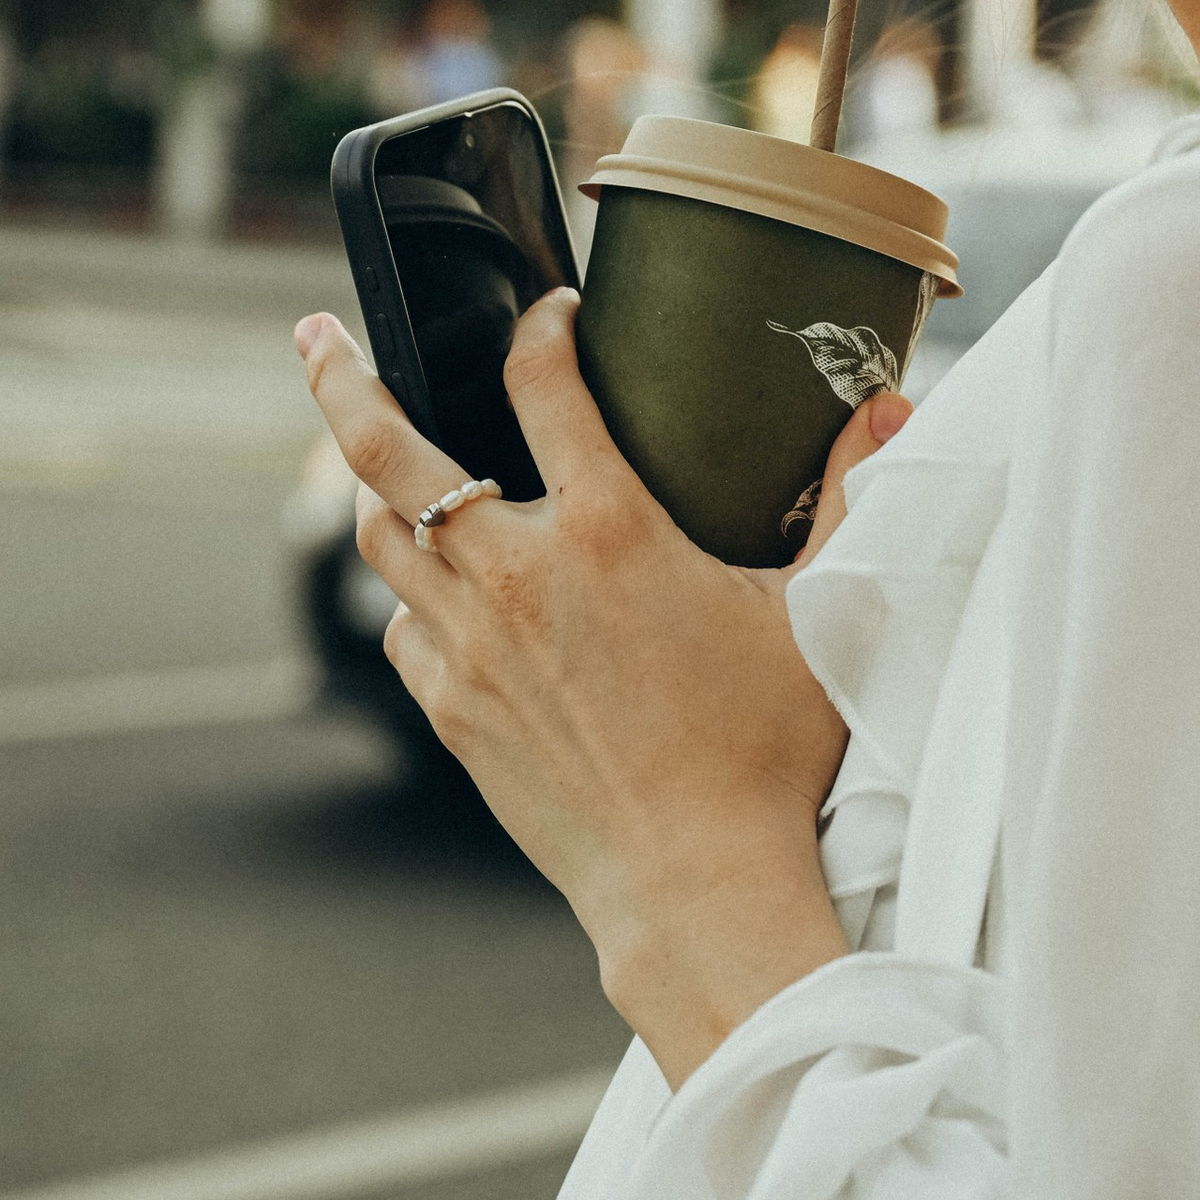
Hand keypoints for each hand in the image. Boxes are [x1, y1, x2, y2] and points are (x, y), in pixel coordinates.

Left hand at [294, 293, 910, 1085]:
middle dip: (341, 377)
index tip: (551, 316)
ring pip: (378, 536)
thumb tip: (886, 411)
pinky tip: (436, 592)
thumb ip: (843, 497)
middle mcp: (516, 573)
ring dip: (372, 487)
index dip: (540, 328)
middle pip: (387, 446)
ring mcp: (469, 645)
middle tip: (314, 334)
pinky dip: (410, 595)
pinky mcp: (449, 710)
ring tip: (377, 461)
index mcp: (608, 528)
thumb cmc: (765, 753)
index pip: (541, 382)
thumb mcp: (814, 611)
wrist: (694, 883)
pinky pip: (400, 627)